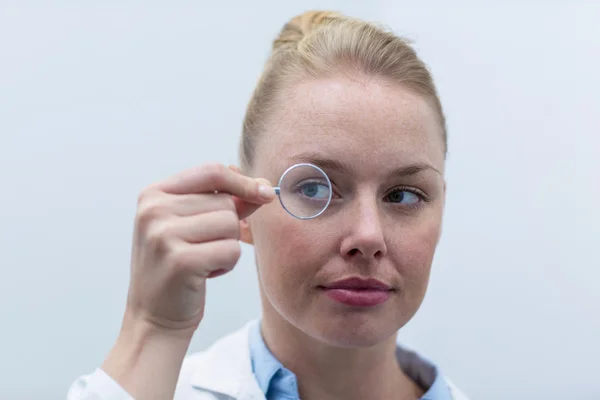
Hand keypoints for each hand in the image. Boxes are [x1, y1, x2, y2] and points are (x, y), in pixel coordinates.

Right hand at [124, 163, 273, 334]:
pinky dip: (227, 264)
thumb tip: (265, 186)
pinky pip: (231, 250)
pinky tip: (204, 275)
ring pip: (230, 224)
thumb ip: (226, 202)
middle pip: (225, 201)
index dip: (243, 181)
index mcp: (153, 194)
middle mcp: (153, 210)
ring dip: (227, 246)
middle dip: (228, 227)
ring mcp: (163, 235)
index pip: (211, 171)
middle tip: (204, 248)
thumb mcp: (193, 226)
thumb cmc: (179, 268)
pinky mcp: (180, 261)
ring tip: (203, 261)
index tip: (266, 193)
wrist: (154, 318)